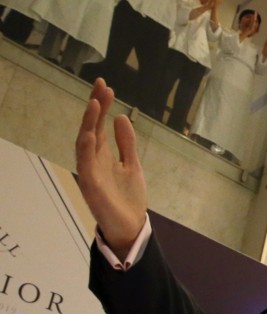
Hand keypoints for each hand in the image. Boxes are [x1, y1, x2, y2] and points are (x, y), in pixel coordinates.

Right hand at [76, 79, 147, 253]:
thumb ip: (126, 143)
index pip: (100, 125)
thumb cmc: (128, 198)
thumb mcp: (132, 165)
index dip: (102, 105)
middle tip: (101, 86)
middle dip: (96, 107)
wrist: (131, 227)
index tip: (106, 86)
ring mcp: (91, 171)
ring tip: (94, 103)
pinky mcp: (91, 185)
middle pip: (92, 128)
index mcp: (104, 154)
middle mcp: (94, 159)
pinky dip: (86, 148)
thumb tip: (121, 117)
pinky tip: (91, 132)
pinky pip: (85, 164)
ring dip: (89, 122)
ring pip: (85, 142)